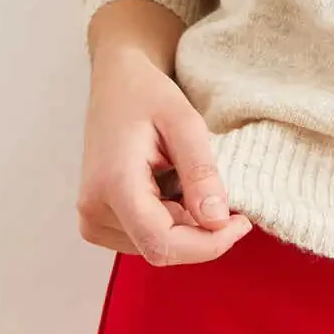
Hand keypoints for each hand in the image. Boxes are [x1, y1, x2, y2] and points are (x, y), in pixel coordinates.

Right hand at [76, 47, 252, 264]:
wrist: (116, 85)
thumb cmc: (147, 95)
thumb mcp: (184, 122)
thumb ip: (201, 173)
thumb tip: (217, 222)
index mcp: (113, 185)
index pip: (162, 244)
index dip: (208, 244)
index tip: (241, 222)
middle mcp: (94, 211)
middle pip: (162, 248)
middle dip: (201, 230)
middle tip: (221, 189)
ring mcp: (93, 220)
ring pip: (157, 246)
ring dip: (185, 222)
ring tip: (182, 174)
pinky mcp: (98, 222)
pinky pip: (146, 237)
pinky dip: (170, 218)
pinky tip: (168, 183)